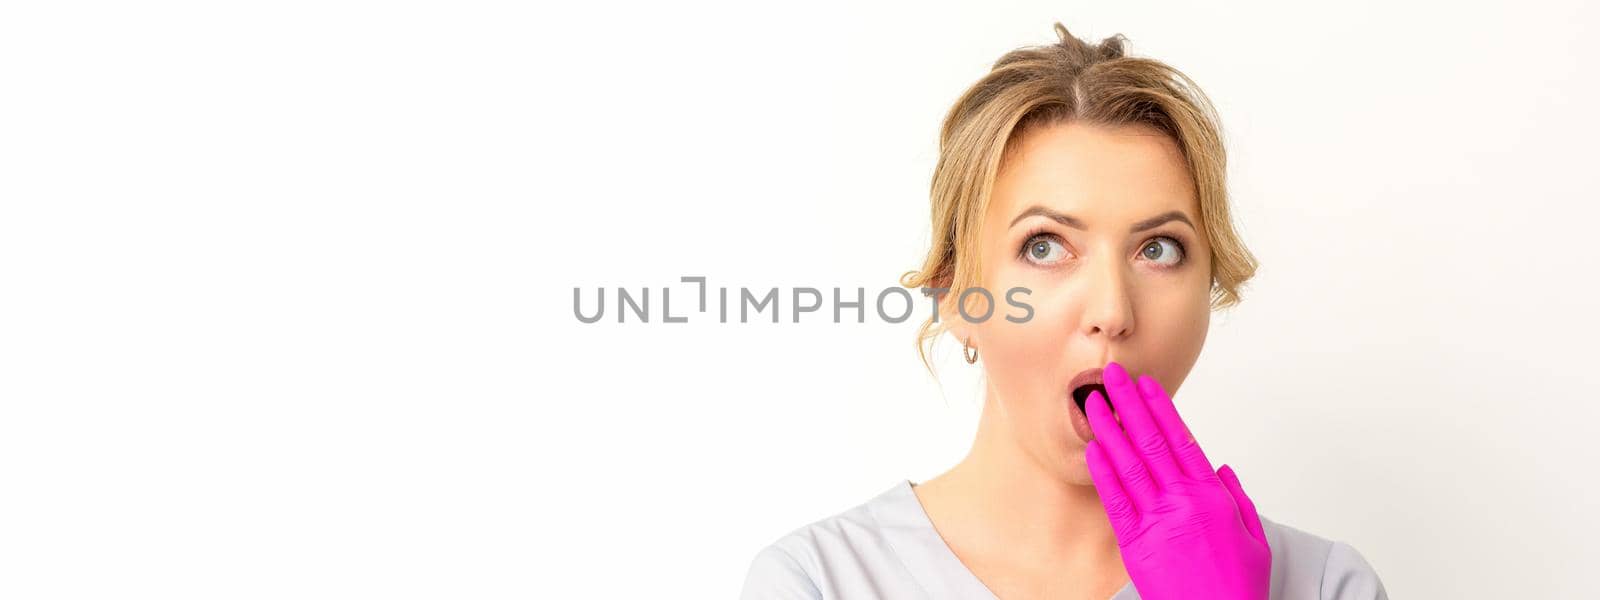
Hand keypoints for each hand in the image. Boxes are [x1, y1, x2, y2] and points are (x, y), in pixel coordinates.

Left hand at [1082, 361, 1271, 599]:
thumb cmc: (1236, 587)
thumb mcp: (1254, 537)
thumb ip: (1237, 498)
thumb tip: (1222, 468)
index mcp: (1213, 496)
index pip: (1182, 439)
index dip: (1161, 408)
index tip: (1147, 385)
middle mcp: (1184, 501)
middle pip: (1151, 440)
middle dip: (1129, 404)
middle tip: (1111, 376)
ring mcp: (1158, 520)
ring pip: (1129, 463)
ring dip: (1109, 428)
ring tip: (1093, 402)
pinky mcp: (1136, 542)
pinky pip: (1115, 499)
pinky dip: (1103, 471)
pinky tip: (1093, 447)